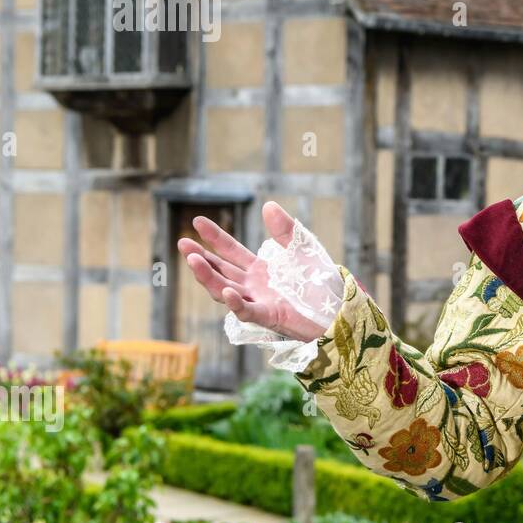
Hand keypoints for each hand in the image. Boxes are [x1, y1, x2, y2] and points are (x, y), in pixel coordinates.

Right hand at [178, 201, 328, 341]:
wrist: (339, 308)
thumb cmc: (320, 282)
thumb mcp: (302, 249)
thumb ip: (285, 231)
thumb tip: (268, 205)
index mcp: (259, 269)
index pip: (230, 251)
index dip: (214, 237)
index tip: (196, 221)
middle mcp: (253, 286)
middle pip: (221, 271)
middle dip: (201, 259)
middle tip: (183, 243)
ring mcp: (259, 301)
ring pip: (225, 290)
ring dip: (209, 277)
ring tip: (194, 260)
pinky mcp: (270, 317)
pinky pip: (248, 311)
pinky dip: (236, 303)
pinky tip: (226, 291)